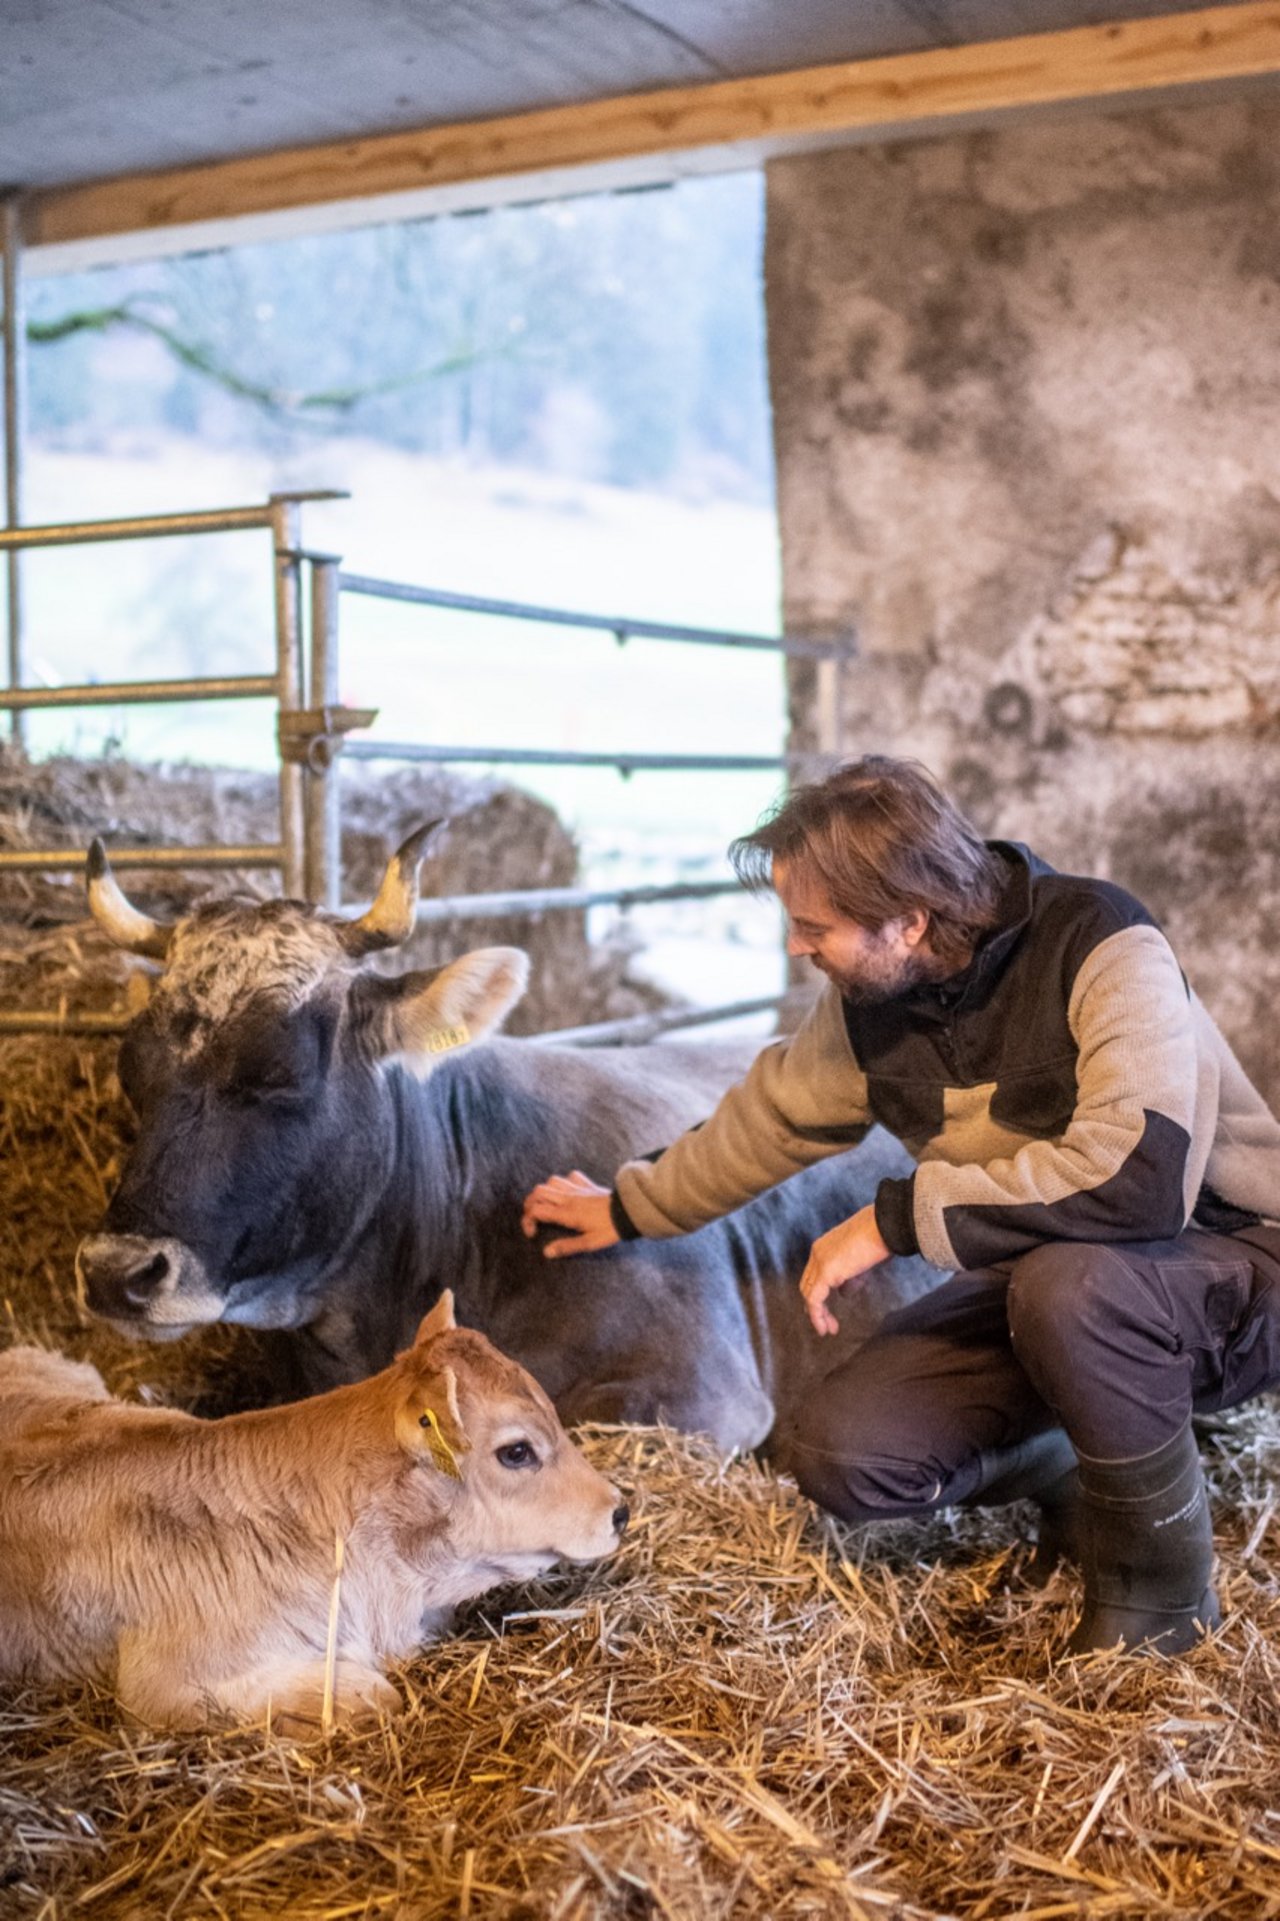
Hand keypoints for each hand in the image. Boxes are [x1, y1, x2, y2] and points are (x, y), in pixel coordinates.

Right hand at [521, 1170, 619, 1257]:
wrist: (629, 1211)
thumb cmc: (610, 1229)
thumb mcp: (589, 1243)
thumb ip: (567, 1246)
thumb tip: (547, 1252)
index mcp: (567, 1213)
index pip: (537, 1210)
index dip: (528, 1220)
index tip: (533, 1233)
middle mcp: (569, 1197)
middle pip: (539, 1192)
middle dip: (529, 1204)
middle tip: (533, 1218)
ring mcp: (578, 1188)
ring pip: (551, 1181)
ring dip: (545, 1192)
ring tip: (547, 1205)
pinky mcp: (588, 1184)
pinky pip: (570, 1176)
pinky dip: (564, 1182)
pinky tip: (567, 1192)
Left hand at [799, 1205, 890, 1335]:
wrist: (885, 1225)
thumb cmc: (881, 1237)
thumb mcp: (863, 1260)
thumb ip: (851, 1277)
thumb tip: (844, 1294)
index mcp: (824, 1246)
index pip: (814, 1275)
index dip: (820, 1294)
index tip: (831, 1309)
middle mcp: (817, 1252)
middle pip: (809, 1285)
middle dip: (817, 1307)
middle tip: (829, 1324)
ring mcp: (819, 1261)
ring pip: (810, 1294)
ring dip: (818, 1315)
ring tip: (828, 1330)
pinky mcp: (825, 1272)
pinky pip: (814, 1300)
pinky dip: (817, 1316)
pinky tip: (825, 1328)